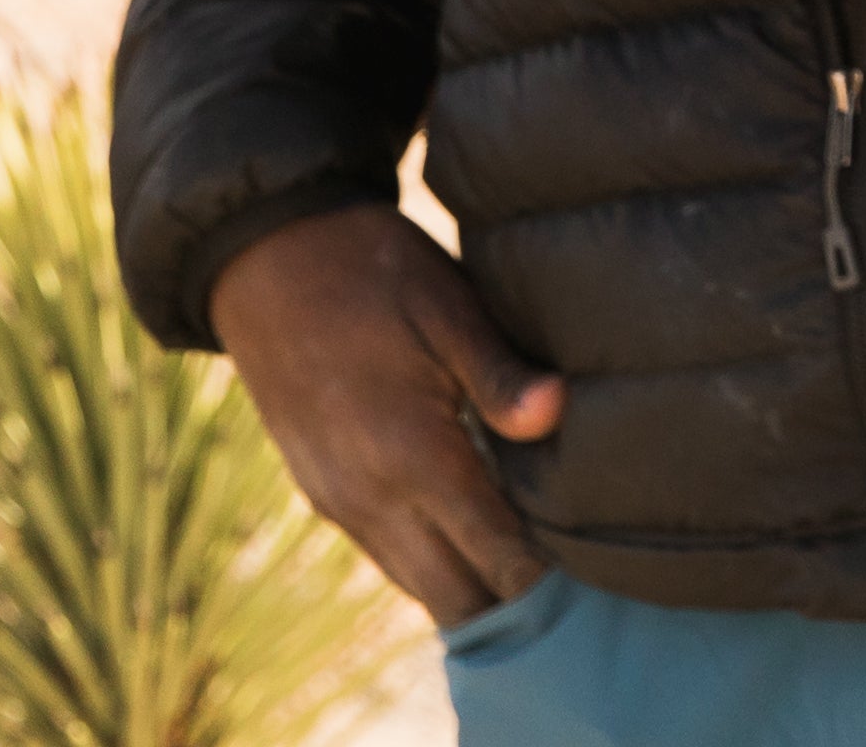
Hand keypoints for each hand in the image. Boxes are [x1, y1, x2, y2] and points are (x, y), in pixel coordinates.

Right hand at [208, 205, 563, 622]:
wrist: (260, 255)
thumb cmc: (368, 269)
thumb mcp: (444, 303)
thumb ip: (501, 371)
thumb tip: (561, 413)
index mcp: (411, 456)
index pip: (498, 559)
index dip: (553, 585)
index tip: (605, 587)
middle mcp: (370, 499)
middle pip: (459, 601)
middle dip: (519, 610)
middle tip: (583, 596)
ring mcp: (339, 504)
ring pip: (421, 588)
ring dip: (475, 589)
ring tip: (540, 578)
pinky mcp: (321, 494)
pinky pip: (390, 557)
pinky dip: (436, 563)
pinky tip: (476, 539)